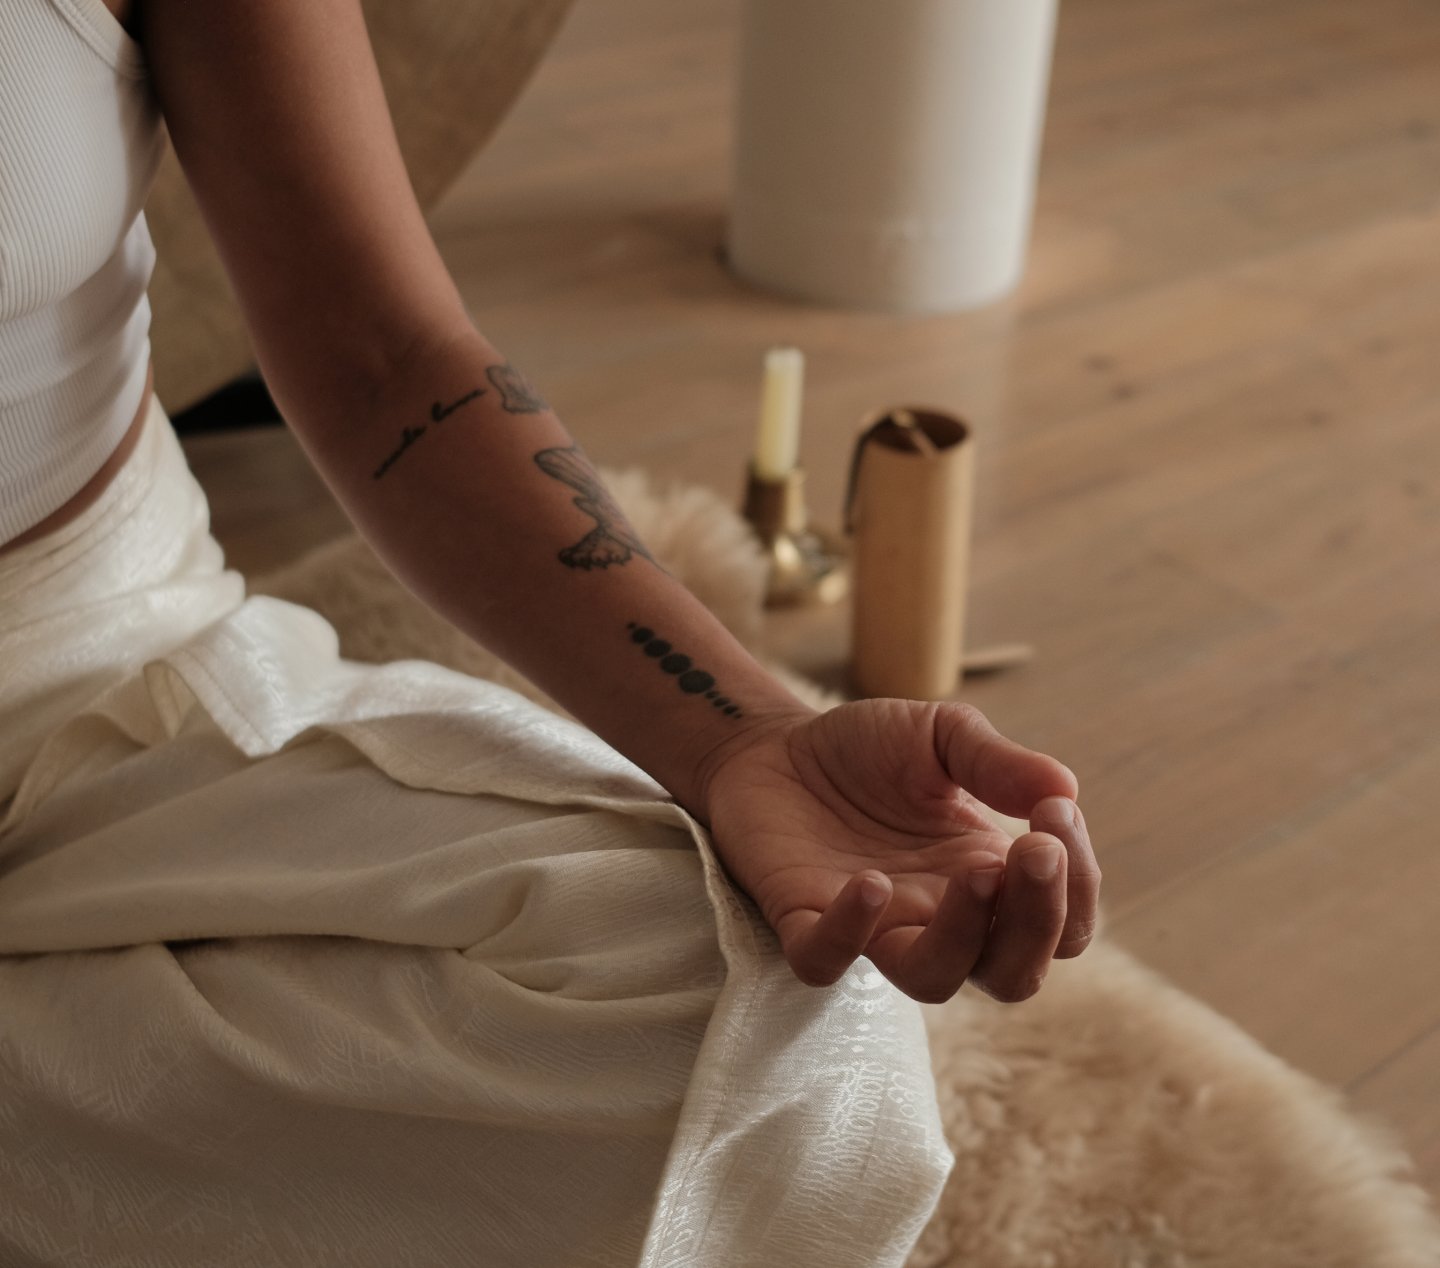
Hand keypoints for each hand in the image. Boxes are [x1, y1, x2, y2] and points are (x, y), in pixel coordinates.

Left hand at [696, 699, 1099, 1004]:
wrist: (772, 745)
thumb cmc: (866, 750)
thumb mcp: (943, 736)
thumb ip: (998, 763)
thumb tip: (1065, 790)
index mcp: (989, 877)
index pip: (1063, 923)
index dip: (1076, 883)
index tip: (1055, 813)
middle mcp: (940, 917)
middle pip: (1013, 974)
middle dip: (1038, 921)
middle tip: (1032, 850)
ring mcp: (874, 927)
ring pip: (933, 982)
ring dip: (963, 937)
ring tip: (973, 872)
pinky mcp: (803, 921)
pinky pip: (825, 963)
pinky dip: (850, 933)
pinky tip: (871, 882)